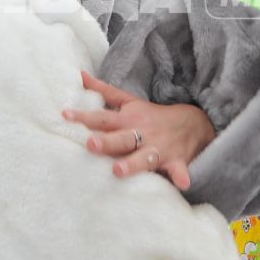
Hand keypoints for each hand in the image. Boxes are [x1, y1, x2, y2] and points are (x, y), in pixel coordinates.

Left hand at [62, 71, 215, 191]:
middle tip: (90, 145)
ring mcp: (159, 148)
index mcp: (128, 119)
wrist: (193, 123)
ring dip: (133, 164)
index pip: (103, 118)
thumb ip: (104, 91)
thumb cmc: (152, 115)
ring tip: (118, 171)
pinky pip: (179, 170)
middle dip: (107, 142)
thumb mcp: (129, 101)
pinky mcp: (176, 161)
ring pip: (144, 157)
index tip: (66, 115)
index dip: (84, 117)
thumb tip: (80, 75)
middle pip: (122, 138)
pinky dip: (181, 177)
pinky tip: (182, 184)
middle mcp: (142, 134)